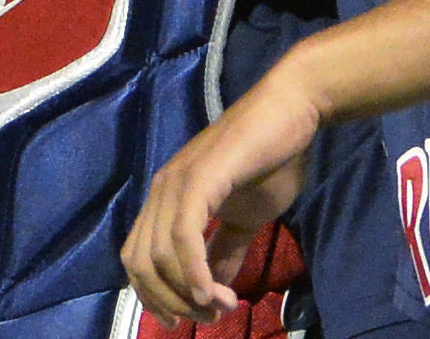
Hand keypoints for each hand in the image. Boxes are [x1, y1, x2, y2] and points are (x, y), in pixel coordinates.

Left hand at [124, 63, 320, 322]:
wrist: (292, 112)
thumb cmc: (272, 159)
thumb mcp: (246, 217)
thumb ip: (226, 249)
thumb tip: (215, 288)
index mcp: (166, 198)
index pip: (137, 257)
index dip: (155, 295)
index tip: (190, 318)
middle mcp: (161, 190)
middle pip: (139, 263)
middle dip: (169, 301)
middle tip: (208, 317)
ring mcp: (177, 182)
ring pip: (159, 255)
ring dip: (188, 293)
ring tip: (223, 305)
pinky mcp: (199, 179)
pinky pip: (184, 236)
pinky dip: (194, 272)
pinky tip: (213, 293)